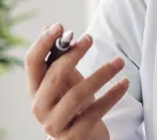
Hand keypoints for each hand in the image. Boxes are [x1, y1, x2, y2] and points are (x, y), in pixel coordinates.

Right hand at [25, 23, 129, 139]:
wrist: (85, 139)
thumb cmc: (75, 107)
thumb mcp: (66, 82)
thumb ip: (58, 59)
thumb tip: (49, 27)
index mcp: (34, 90)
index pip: (32, 63)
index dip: (43, 43)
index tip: (60, 26)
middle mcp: (40, 108)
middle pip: (54, 76)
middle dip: (73, 55)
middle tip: (89, 39)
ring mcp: (55, 125)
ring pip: (76, 95)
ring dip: (100, 74)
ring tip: (119, 62)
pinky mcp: (74, 138)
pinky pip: (95, 112)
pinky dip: (112, 96)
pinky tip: (124, 83)